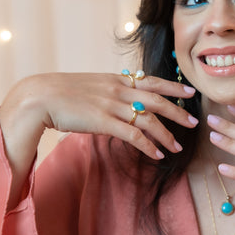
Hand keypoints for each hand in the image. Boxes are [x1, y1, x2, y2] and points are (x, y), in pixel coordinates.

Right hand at [0, 72, 197, 208]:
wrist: (40, 96)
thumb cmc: (62, 93)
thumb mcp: (91, 85)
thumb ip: (110, 92)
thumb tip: (123, 101)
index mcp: (117, 79)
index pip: (152, 81)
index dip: (173, 88)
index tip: (190, 93)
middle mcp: (118, 90)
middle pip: (157, 100)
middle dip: (178, 112)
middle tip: (194, 122)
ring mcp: (112, 105)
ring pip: (149, 120)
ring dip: (166, 135)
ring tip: (178, 148)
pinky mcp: (103, 122)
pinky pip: (133, 135)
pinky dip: (148, 146)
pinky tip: (157, 155)